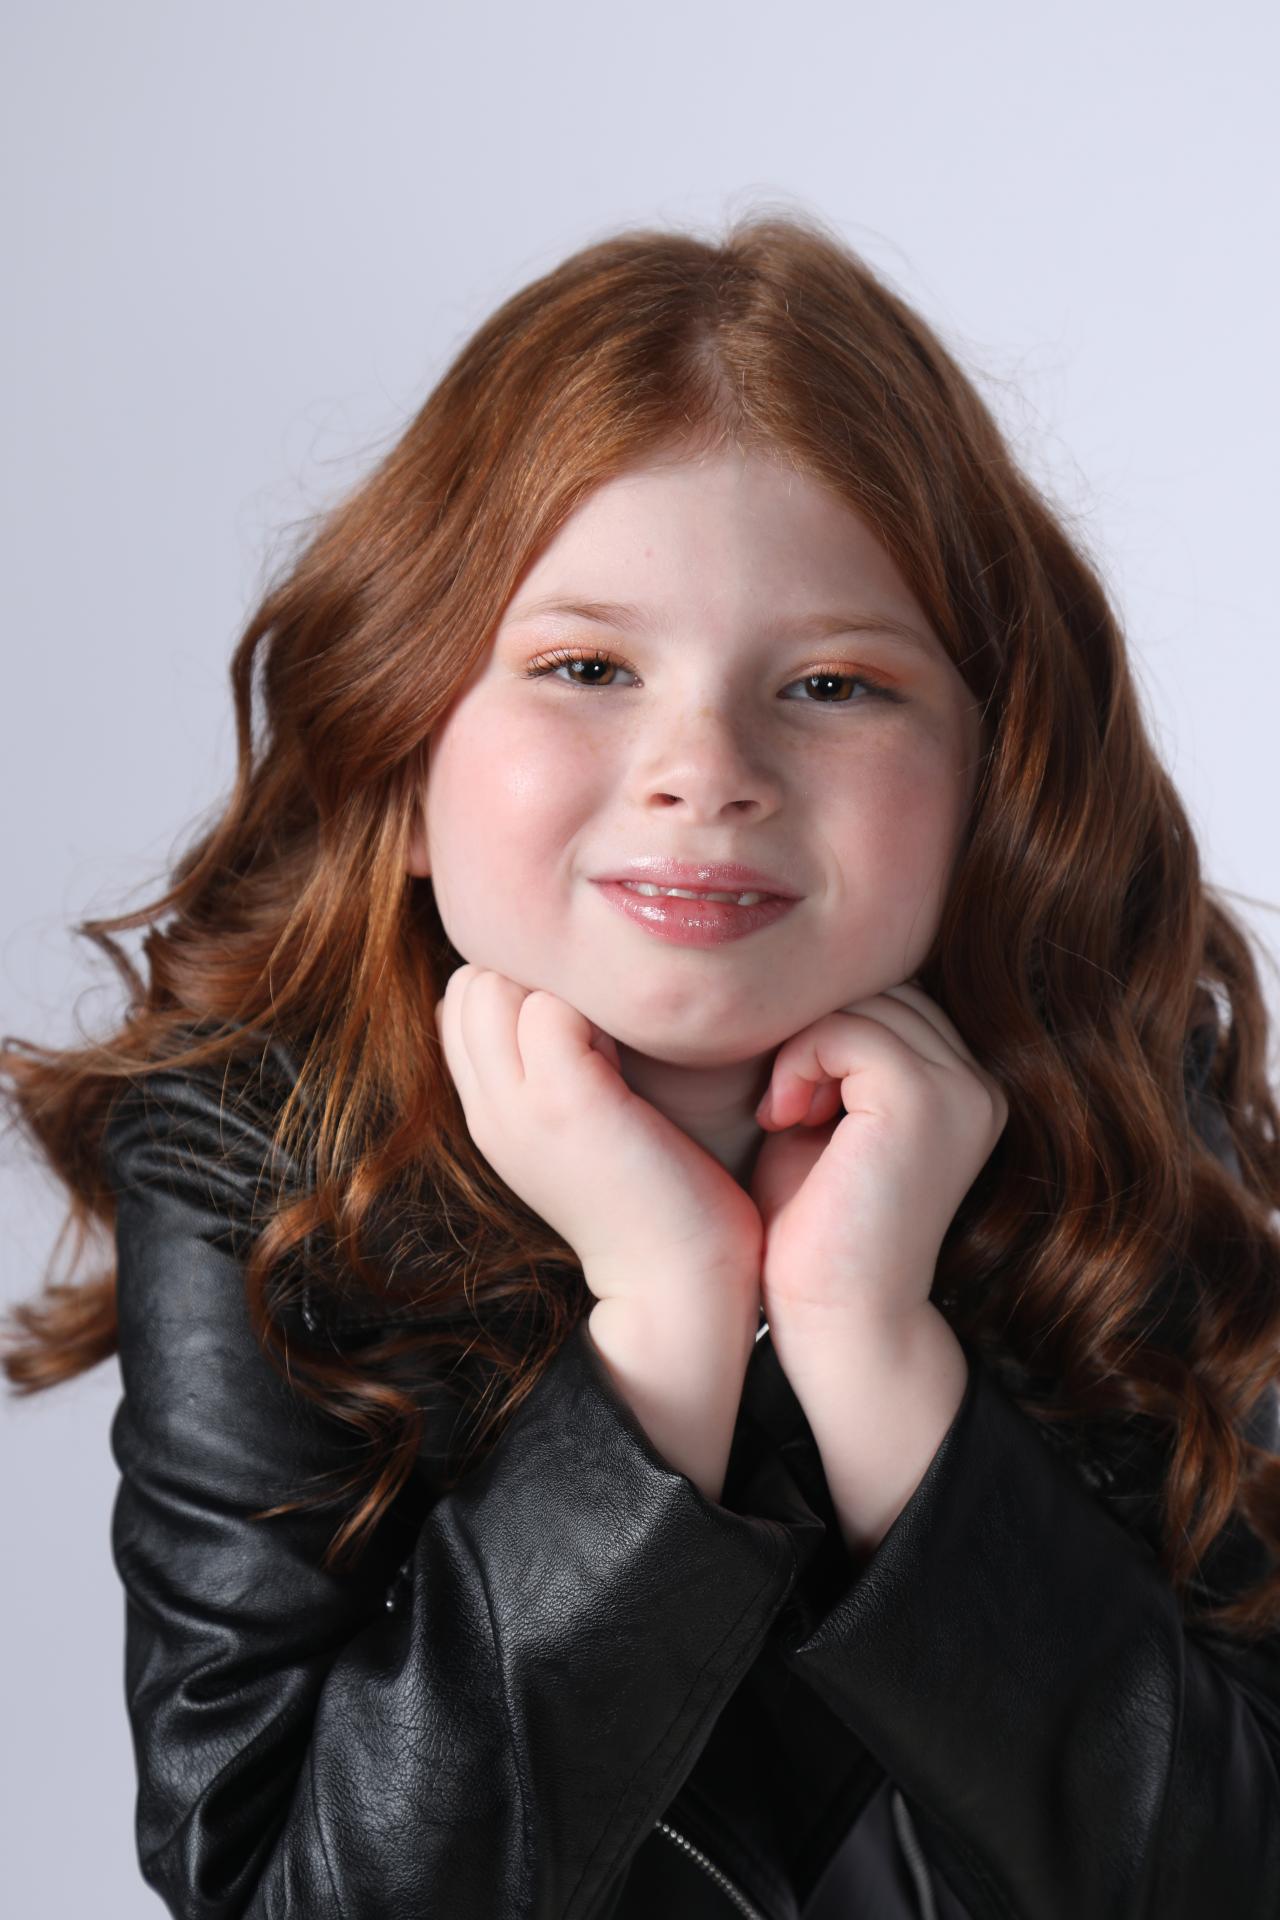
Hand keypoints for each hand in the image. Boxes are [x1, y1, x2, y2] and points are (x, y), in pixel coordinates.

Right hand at [434, 965, 762, 1309]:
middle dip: (534, 984)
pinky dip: (598, 1017)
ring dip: (563, 998)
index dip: (518, 994)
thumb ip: (539, 1075)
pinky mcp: (565, 1101)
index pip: (457, 1003)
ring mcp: (519, 1106)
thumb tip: (536, 1005)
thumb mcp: (566, 1131)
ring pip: (497, 986)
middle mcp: (487, 1109)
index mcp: (485, 1114)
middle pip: (469, 984)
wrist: (673, 1282)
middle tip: (593, 1040)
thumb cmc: (645, 1199)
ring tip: (607, 1053)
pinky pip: (553, 1009)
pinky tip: (627, 1067)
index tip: (575, 1039)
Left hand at [748, 981, 1007, 1330]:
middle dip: (816, 1028)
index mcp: (963, 1083)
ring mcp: (962, 1089)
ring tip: (783, 1113)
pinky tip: (782, 1118)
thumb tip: (791, 975)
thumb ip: (831, 1052)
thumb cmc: (812, 1228)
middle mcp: (979, 1080)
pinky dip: (799, 1062)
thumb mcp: (823, 1117)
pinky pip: (848, 1029)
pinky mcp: (926, 1101)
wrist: (837, 1321)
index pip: (890, 994)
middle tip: (781, 1102)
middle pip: (879, 986)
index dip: (826, 1024)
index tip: (786, 1091)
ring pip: (863, 1000)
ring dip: (803, 1046)